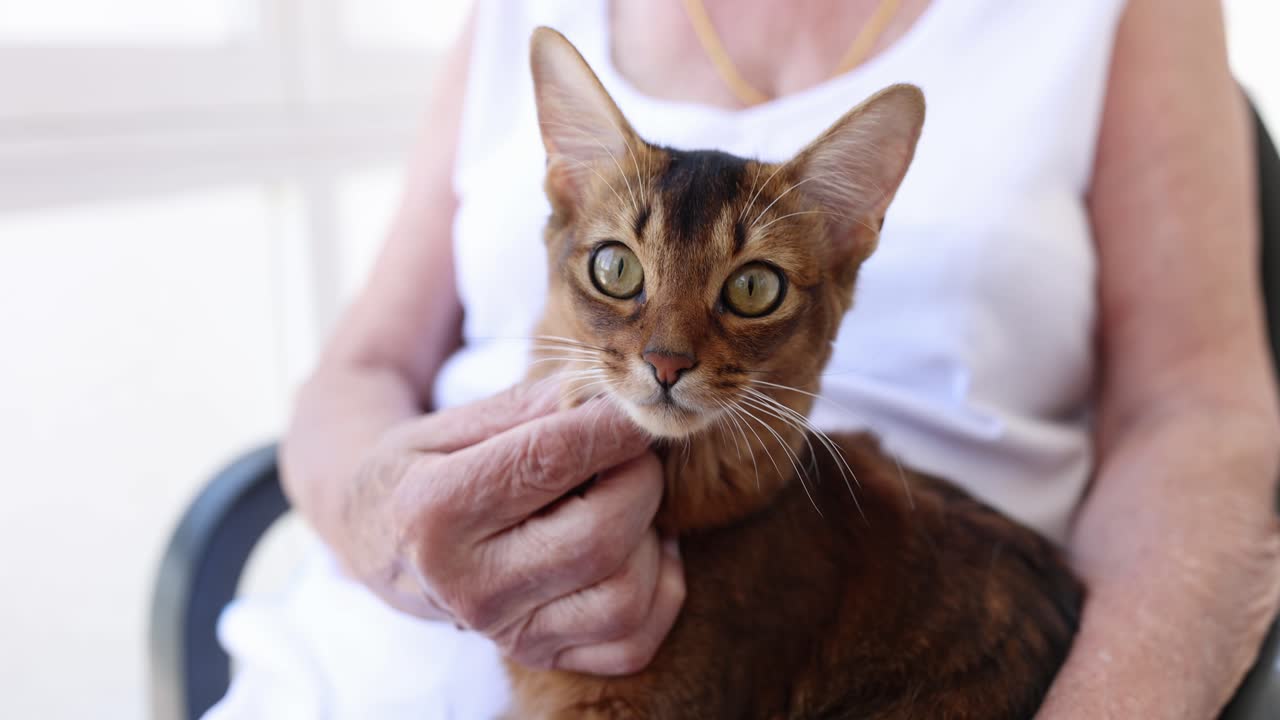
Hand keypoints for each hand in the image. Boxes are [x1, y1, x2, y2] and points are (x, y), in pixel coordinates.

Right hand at [337, 381, 684, 674]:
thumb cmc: (423, 467)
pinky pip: (632, 642)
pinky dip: (659, 593)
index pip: (550, 462)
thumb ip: (529, 408)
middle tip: (633, 452)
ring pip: (624, 597)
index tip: (634, 406)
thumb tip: (607, 397)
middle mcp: (467, 585)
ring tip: (629, 500)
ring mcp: (505, 632)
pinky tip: (640, 549)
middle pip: (600, 537)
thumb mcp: (452, 423)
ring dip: (650, 537)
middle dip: (639, 480)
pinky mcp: (539, 656)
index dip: (610, 428)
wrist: (379, 538)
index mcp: (434, 511)